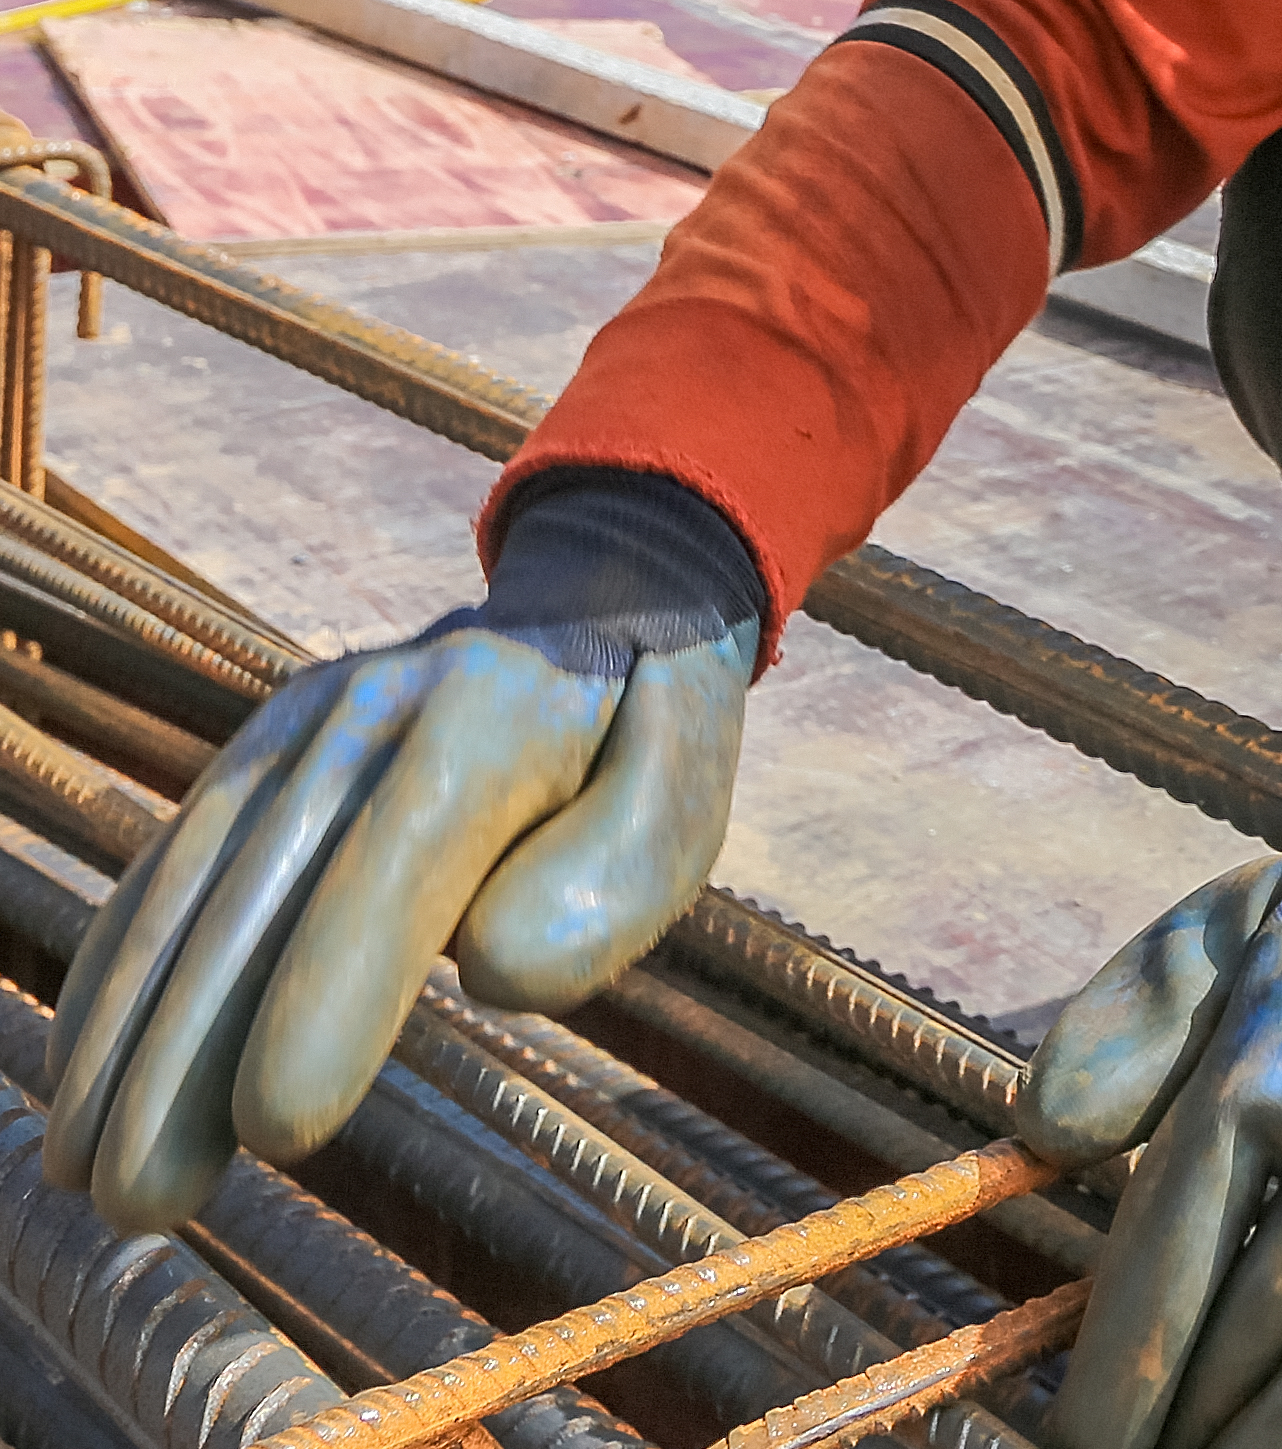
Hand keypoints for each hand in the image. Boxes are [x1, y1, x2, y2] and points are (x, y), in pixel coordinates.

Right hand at [43, 468, 759, 1232]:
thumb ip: (614, 875)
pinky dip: (121, 960)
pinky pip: (176, 853)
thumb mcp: (682, 796)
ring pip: (199, 873)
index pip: (400, 855)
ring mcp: (306, 717)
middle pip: (272, 878)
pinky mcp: (261, 745)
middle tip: (141, 1197)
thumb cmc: (641, 740)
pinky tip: (82, 1067)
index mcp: (498, 711)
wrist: (594, 602)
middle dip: (192, 1045)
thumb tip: (490, 964)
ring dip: (129, 1021)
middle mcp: (381, 701)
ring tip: (83, 1167)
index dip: (332, 987)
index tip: (277, 1126)